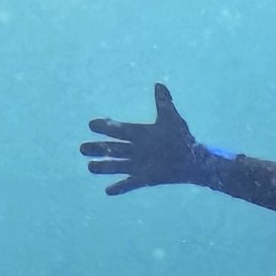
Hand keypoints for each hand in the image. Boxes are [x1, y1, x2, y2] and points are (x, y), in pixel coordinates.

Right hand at [81, 83, 202, 193]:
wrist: (192, 159)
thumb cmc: (181, 137)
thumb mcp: (171, 118)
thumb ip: (163, 102)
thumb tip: (159, 84)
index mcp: (139, 134)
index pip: (119, 130)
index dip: (106, 127)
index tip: (92, 124)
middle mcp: (135, 150)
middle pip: (112, 149)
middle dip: (97, 149)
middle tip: (82, 148)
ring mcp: (139, 165)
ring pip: (117, 166)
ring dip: (104, 167)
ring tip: (90, 167)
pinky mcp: (145, 178)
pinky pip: (130, 184)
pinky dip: (120, 188)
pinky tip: (108, 191)